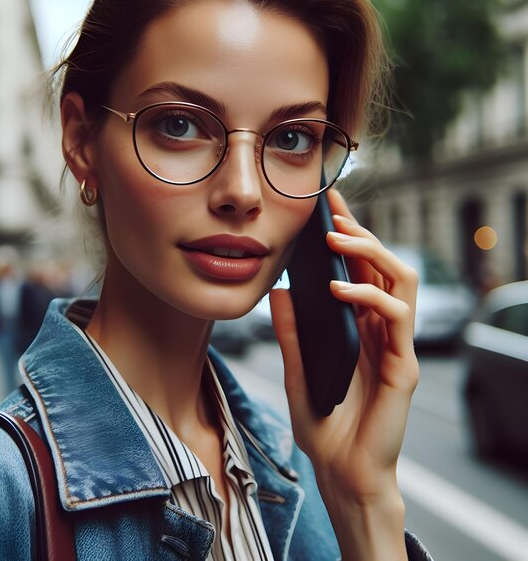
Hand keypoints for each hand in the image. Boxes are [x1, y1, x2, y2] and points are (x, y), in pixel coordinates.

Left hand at [270, 189, 418, 506]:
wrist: (341, 474)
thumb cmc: (323, 425)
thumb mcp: (297, 369)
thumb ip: (292, 332)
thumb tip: (279, 291)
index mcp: (358, 327)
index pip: (358, 270)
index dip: (347, 236)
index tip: (326, 208)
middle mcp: (380, 330)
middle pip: (382, 265)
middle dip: (359, 232)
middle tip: (331, 214)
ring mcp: (394, 346)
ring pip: (400, 280)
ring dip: (370, 253)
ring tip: (335, 241)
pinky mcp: (403, 366)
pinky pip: (398, 318)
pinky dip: (370, 296)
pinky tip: (339, 290)